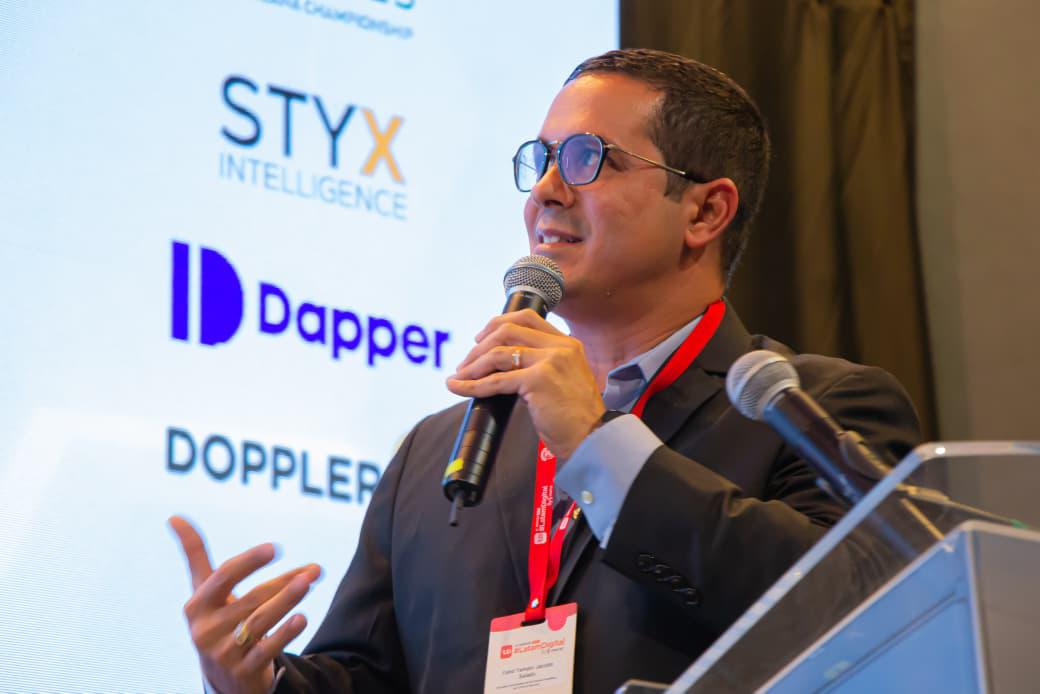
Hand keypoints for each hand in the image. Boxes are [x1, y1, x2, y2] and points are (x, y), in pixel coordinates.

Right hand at [169, 516, 321, 693]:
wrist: (221, 675)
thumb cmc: (216, 620)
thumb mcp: (204, 590)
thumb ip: (195, 554)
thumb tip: (174, 515)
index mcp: (197, 605)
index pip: (224, 578)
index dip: (248, 562)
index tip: (274, 548)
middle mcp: (206, 630)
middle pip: (251, 599)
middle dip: (283, 583)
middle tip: (314, 569)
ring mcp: (223, 653)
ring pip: (260, 622)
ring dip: (287, 601)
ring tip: (309, 583)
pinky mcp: (242, 671)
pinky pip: (266, 650)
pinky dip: (284, 634)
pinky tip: (302, 618)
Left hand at [446, 309, 604, 460]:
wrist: (592, 437)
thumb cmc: (576, 417)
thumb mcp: (564, 379)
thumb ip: (542, 365)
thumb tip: (504, 365)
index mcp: (568, 343)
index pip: (527, 318)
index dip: (498, 324)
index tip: (481, 338)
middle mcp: (560, 347)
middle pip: (508, 330)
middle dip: (480, 345)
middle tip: (466, 361)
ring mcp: (550, 361)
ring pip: (498, 353)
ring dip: (473, 365)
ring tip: (460, 375)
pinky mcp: (538, 380)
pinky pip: (496, 381)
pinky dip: (472, 384)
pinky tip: (459, 387)